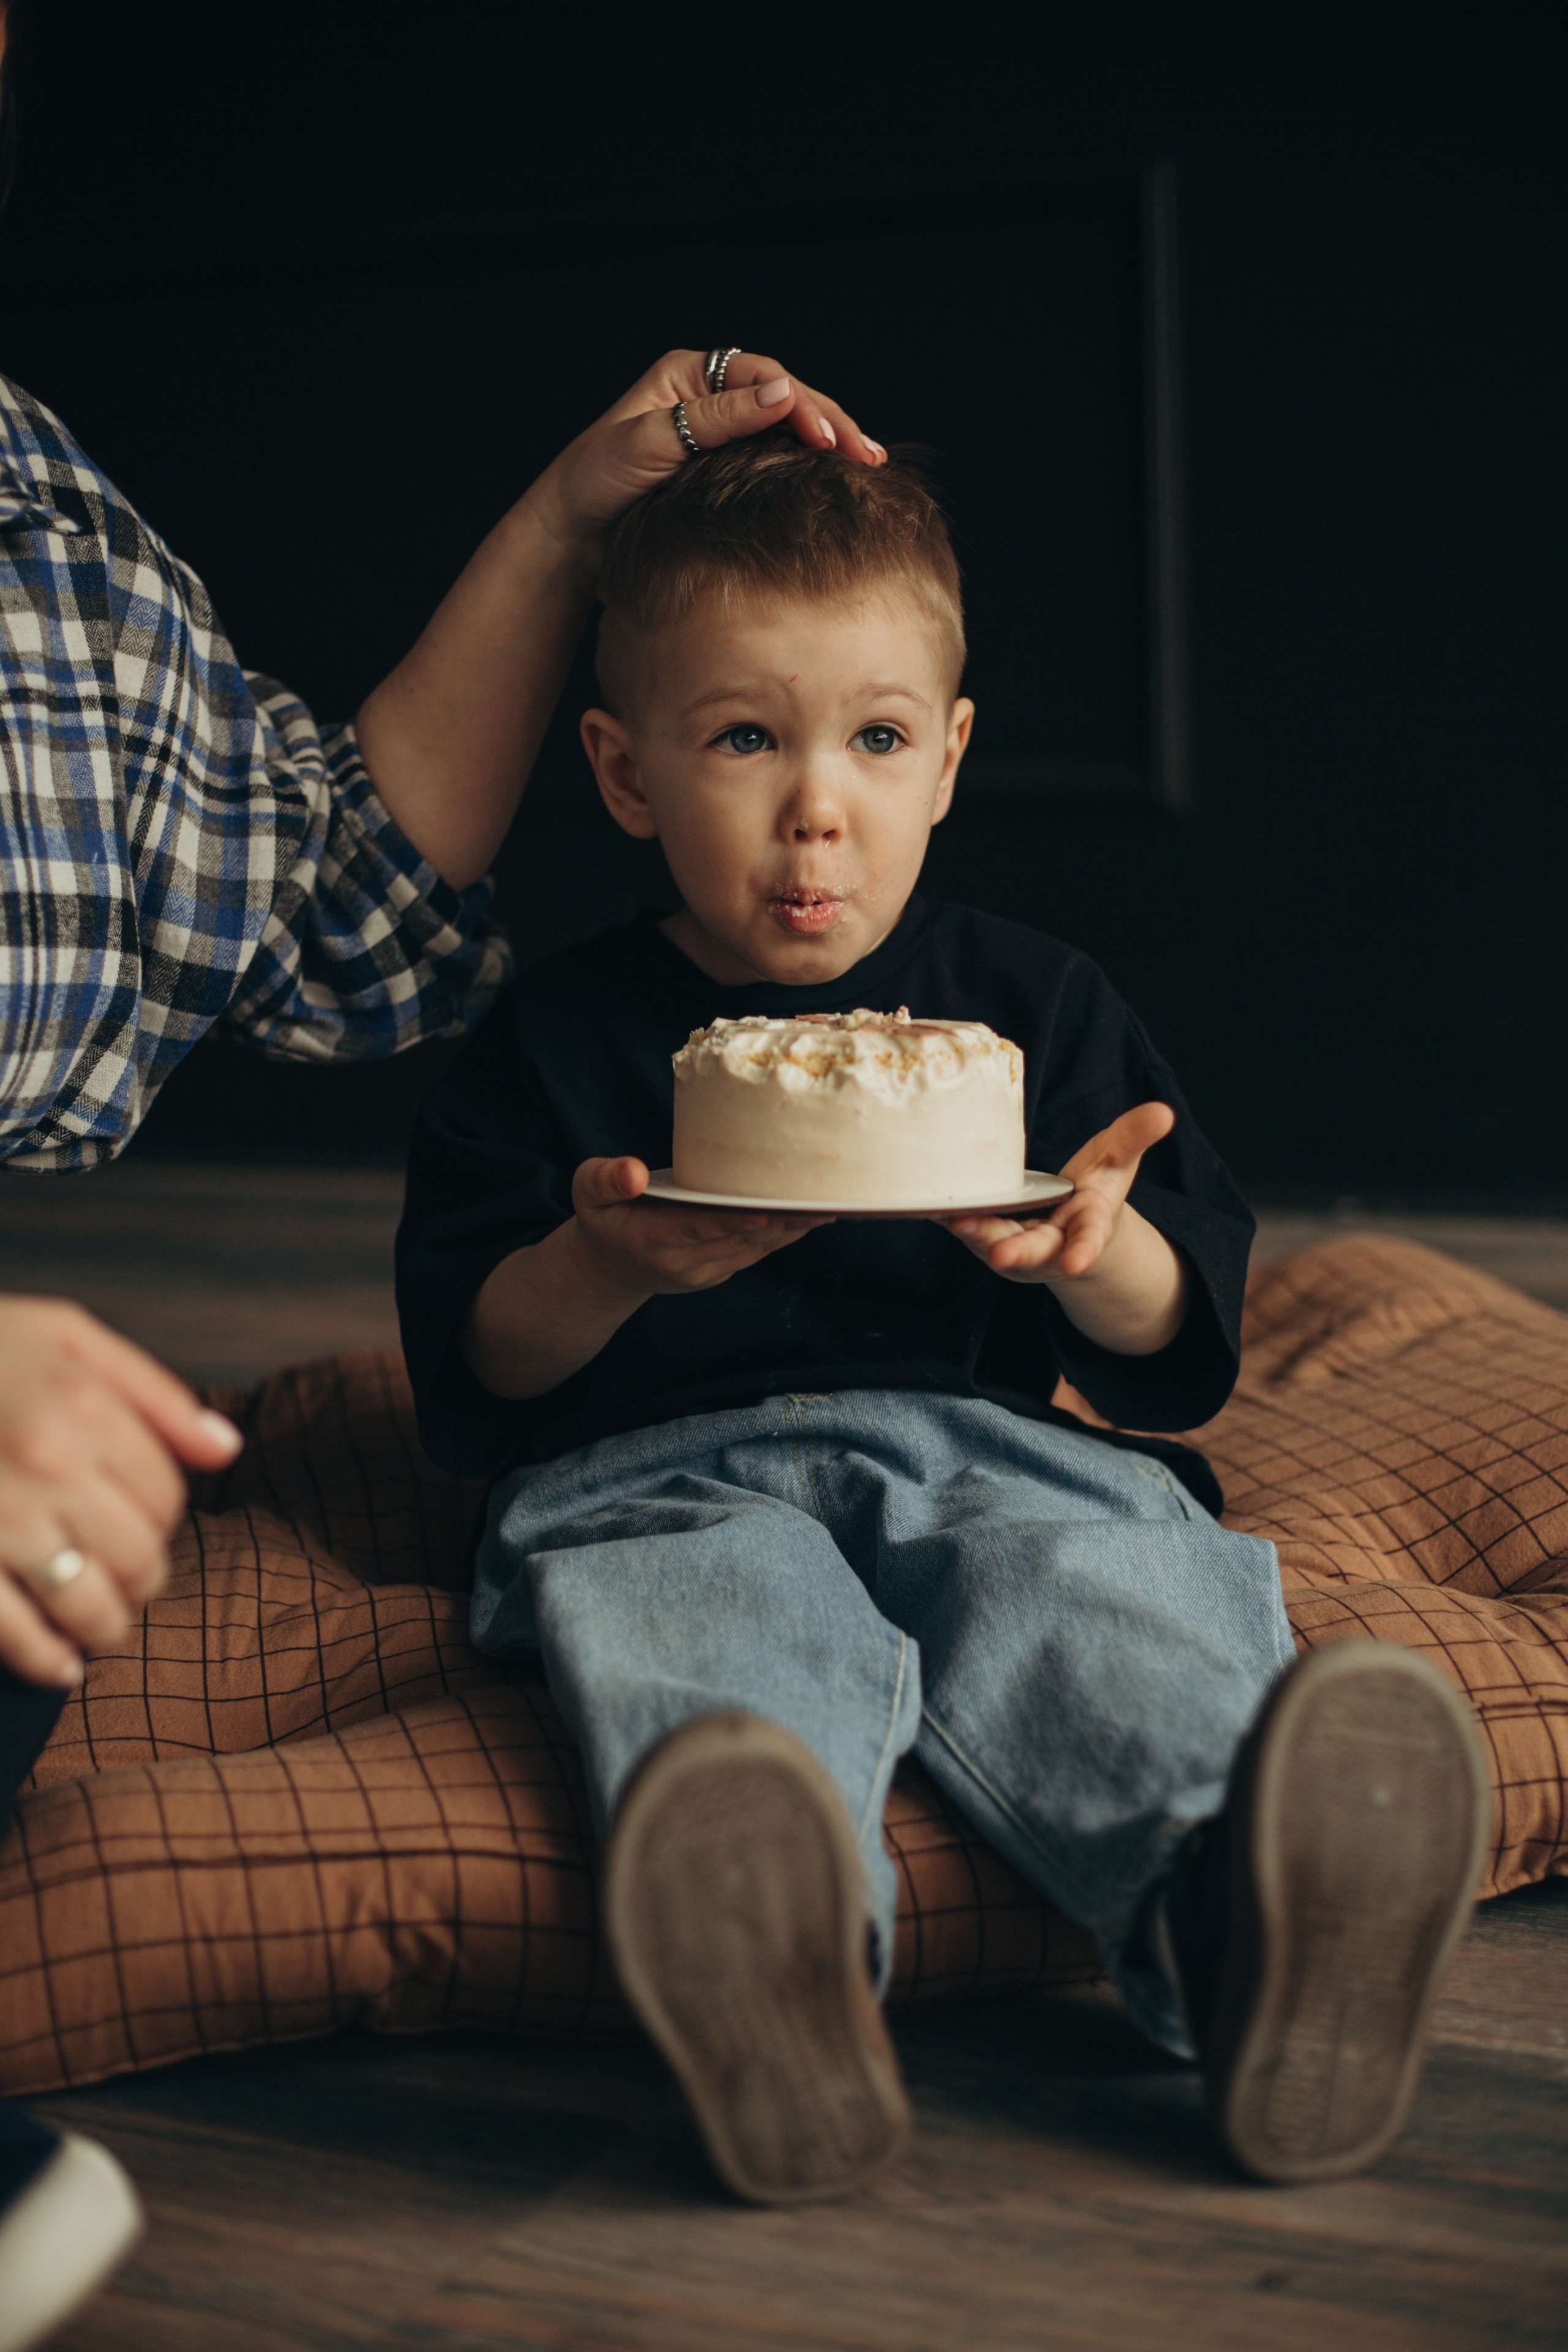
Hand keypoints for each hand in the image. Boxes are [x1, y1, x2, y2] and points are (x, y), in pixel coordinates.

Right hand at [0, 1298, 242, 1687]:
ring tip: (102, 1623)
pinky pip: (11, 1628)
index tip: (142, 1522)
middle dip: (142, 1576)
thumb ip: (153, 1393)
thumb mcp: (66, 1338)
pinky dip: (44, 1658)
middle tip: (129, 1579)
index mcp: (83, 1407)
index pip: (164, 1494)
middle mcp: (47, 1464)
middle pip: (137, 1552)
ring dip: (105, 1623)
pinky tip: (62, 1667)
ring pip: (87, 1599)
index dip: (161, 1517)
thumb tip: (227, 1449)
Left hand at [530, 349, 884, 557]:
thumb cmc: (596, 482)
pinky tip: (835, 486)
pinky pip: (775, 461)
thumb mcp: (650, 442)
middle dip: (830, 424)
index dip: (803, 405)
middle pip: (785, 400)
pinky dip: (806, 472)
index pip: (763, 377)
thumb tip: (783, 394)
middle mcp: (708, 397)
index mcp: (688, 374)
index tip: (828, 441)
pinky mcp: (724, 472)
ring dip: (828, 447)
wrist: (571, 537)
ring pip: (786, 431)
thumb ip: (713, 418)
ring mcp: (719, 435)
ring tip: (867, 469)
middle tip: (868, 456)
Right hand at [568, 1157, 832, 1299]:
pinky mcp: (722, 1270)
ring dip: (793, 1231)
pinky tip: (814, 1216)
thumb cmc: (603, 1217)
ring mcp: (705, 1271)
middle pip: (738, 1240)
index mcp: (650, 1240)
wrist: (611, 1266)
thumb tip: (633, 1172)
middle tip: (820, 1201)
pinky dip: (787, 1235)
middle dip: (779, 1223)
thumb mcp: (586, 1193)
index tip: (764, 1214)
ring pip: (756, 1249)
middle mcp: (683, 1263)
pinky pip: (760, 1253)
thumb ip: (604, 1178)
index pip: (696, 1230)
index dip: (730, 1222)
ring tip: (829, 1207)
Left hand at [938, 1104, 1189, 1356]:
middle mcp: (1052, 1244)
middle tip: (1000, 1255)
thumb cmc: (1093, 1190)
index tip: (1075, 1264)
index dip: (1084, 1252)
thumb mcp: (1116, 1162)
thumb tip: (1163, 1111)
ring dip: (976, 1235)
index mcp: (1088, 1227)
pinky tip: (932, 1206)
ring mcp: (1018, 1246)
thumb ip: (1134, 1137)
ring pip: (995, 1242)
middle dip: (1018, 1253)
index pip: (1090, 1241)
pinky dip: (952, 1220)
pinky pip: (969, 1230)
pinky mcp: (988, 1239)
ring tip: (955, 1220)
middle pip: (1035, 1251)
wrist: (1065, 1225)